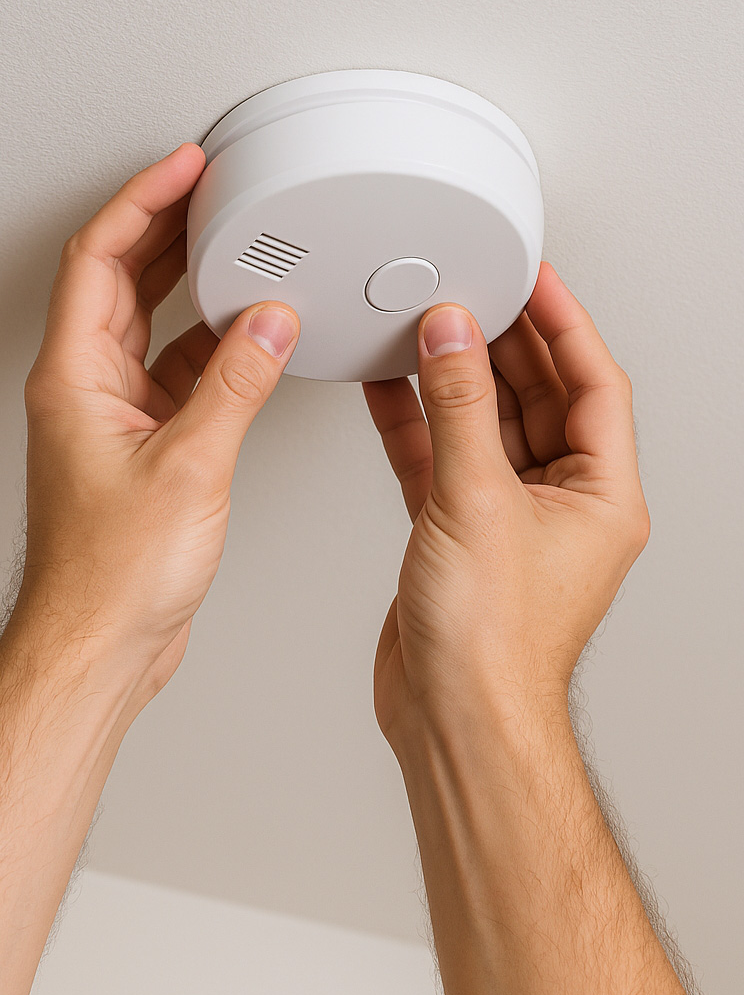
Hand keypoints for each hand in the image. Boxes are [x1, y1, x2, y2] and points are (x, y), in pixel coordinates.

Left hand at [17, 143, 299, 693]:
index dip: (142, 203)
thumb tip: (269, 324)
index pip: (98, 259)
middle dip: (166, 230)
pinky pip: (175, 377)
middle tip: (211, 191)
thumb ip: (235, 385)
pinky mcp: (141, 450)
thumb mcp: (190, 466)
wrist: (101, 641)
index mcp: (74, 379)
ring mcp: (111, 420)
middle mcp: (85, 391)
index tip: (184, 169)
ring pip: (149, 329)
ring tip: (235, 252)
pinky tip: (247, 341)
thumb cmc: (112, 574)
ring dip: (189, 289)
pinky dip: (212, 351)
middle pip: (119, 281)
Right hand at [364, 263, 649, 747]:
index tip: (533, 277)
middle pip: (540, 398)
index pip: (594, 384)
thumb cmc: (494, 646)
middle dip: (503, 344)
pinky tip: (393, 388)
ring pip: (486, 427)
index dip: (564, 322)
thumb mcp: (477, 503)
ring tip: (426, 329)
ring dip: (456, 381)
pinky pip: (443, 461)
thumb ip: (460, 410)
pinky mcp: (459, 536)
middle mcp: (562, 506)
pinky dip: (418, 424)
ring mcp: (509, 521)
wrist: (454, 718)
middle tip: (470, 293)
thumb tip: (451, 337)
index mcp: (601, 496)